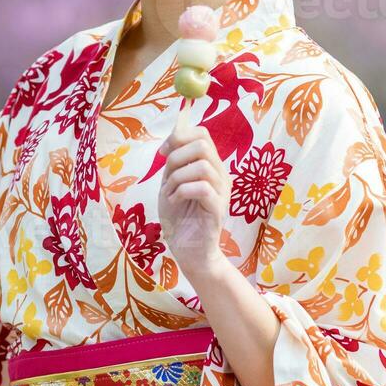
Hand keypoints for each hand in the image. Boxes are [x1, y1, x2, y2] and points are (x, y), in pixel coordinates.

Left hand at [157, 121, 228, 278]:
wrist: (188, 251)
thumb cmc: (180, 218)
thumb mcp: (172, 183)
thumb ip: (175, 162)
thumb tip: (172, 137)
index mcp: (211, 166)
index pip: (202, 134)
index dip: (179, 137)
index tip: (163, 153)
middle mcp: (221, 175)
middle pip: (203, 144)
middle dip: (176, 156)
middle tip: (167, 178)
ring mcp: (222, 192)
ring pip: (202, 166)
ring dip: (177, 178)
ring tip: (171, 193)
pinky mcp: (218, 209)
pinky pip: (202, 188)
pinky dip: (181, 191)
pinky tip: (175, 202)